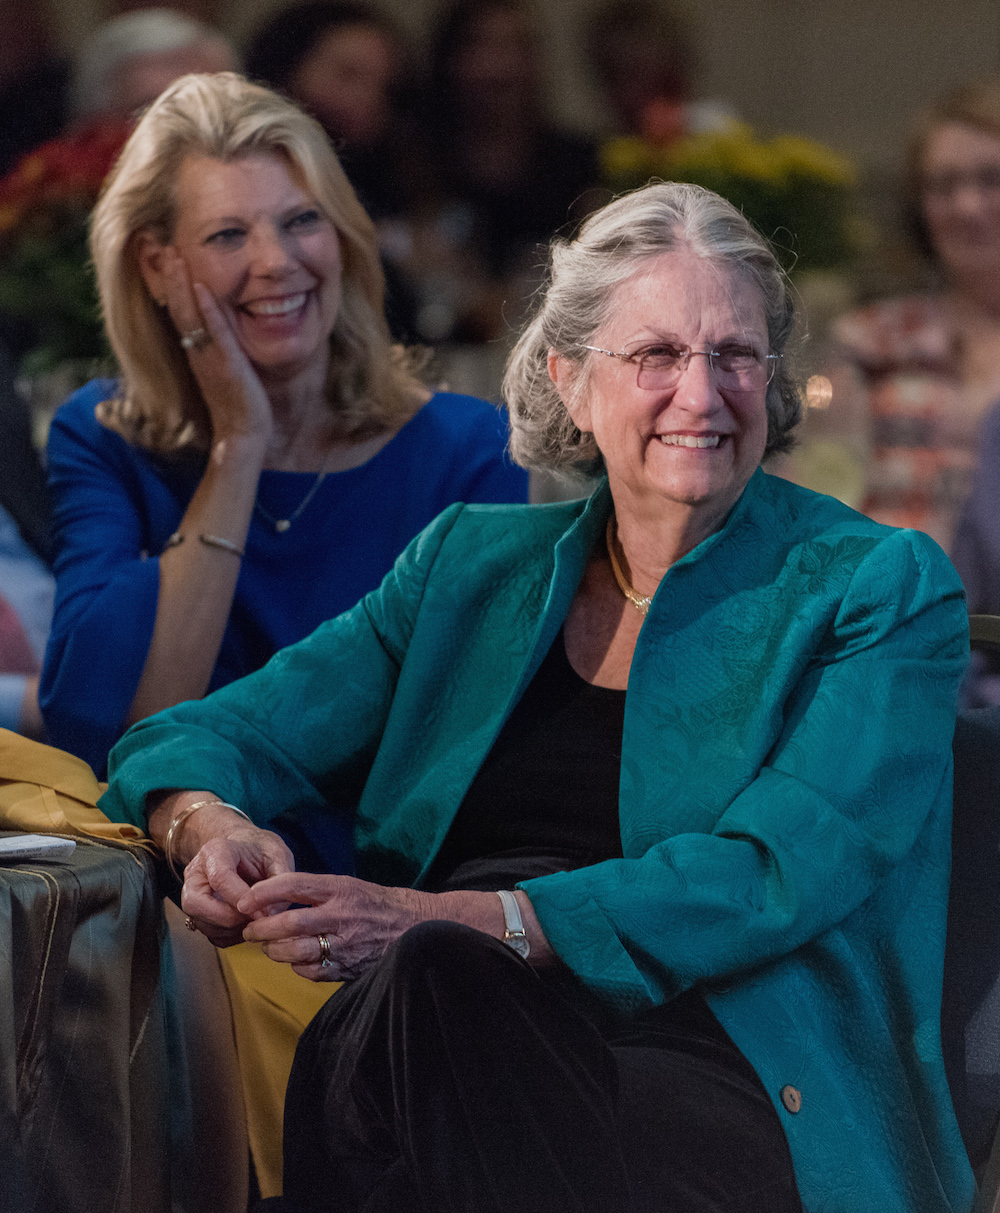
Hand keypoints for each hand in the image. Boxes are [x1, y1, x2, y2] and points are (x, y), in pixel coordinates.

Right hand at [160, 247, 273, 444]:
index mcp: (196, 352)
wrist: (243, 437)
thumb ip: (219, 349)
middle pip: (177, 308)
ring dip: (180, 284)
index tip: (166, 257)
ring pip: (189, 315)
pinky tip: (200, 286)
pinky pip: (214, 333)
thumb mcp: (224, 371)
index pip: (179, 313)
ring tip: (173, 254)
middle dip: (169, 277)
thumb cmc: (238, 405)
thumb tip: (218, 331)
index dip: (171, 286)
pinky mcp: (227, 366)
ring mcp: (209, 358)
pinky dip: (207, 309)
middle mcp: (197, 352)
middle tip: (161, 245)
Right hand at [180, 825, 294, 948]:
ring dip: (232, 929)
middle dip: (228, 918)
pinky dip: (232, 936)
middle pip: (196, 904)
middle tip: (256, 919)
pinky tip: (249, 924)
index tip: (261, 911)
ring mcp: (193, 895)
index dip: (240, 898)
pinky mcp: (199, 914)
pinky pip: (211, 934)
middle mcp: (196, 874)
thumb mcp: (277, 853)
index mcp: (215, 851)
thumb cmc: (261, 850)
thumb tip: (271, 913)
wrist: (246, 850)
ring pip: (202, 923)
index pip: (219, 877)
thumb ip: (280, 878)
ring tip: (257, 920)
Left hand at [239, 872, 424, 980]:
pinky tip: (295, 960)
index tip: (244, 900)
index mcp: (340, 888)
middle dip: (261, 928)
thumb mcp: (347, 885)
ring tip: (268, 947)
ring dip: (274, 950)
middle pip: (290, 922)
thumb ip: (315, 892)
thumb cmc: (374, 902)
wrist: (415, 924)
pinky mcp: (348, 967)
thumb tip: (272, 899)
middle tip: (248, 930)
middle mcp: (341, 915)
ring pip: (296, 950)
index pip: (293, 885)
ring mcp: (345, 944)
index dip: (264, 892)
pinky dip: (296, 966)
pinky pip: (311, 971)